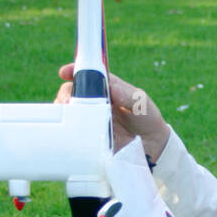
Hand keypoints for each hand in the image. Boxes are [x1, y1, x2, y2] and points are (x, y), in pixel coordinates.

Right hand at [55, 64, 170, 159]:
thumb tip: (112, 89)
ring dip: (64, 114)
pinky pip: (74, 133)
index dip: (73, 71)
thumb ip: (127, 95)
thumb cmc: (146, 117)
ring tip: (68, 118)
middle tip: (66, 102)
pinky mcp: (89, 137)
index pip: (85, 75)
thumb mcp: (141, 102)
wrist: (153, 145)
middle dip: (64, 96)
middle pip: (70, 94)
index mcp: (104, 87)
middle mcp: (93, 101)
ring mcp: (89, 119)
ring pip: (68, 113)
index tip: (64, 73)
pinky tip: (70, 134)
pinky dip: (69, 132)